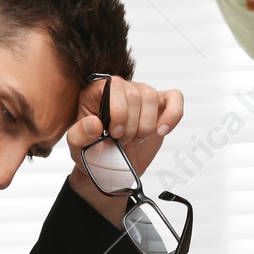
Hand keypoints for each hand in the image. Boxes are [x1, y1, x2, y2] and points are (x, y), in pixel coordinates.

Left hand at [65, 75, 183, 226]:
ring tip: (135, 138)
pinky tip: (161, 131)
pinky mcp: (160, 107)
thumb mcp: (77, 148)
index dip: (118, 110)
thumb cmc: (92, 154)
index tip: (114, 133)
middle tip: (122, 140)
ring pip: (152, 97)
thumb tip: (95, 123)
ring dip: (146, 126)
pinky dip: (172, 115)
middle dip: (131, 124)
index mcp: (96, 92)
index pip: (113, 84)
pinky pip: (175, 98)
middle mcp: (120, 89)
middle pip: (135, 94)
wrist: (109, 169)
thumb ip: (79, 135)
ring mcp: (141, 96)